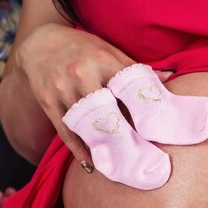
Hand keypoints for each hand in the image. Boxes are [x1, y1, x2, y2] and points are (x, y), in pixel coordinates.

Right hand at [15, 23, 171, 165]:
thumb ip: (134, 69)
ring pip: (87, 124)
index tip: (156, 130)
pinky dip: (79, 150)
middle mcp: (82, 74)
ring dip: (103, 146)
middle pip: (108, 111)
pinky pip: (66, 132)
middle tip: (141, 154)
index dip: (142, 110)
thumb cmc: (82, 48)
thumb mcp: (108, 51)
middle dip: (125, 134)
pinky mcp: (48, 102)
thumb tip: (169, 78)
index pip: (128, 89)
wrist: (39, 43)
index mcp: (102, 60)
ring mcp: (63, 89)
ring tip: (120, 163)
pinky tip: (91, 164)